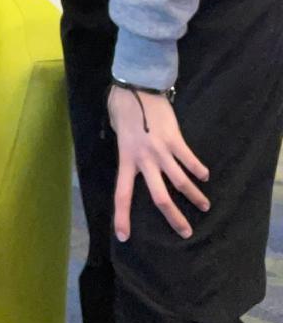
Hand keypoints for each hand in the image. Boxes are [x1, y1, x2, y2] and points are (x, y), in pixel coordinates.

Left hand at [107, 85, 208, 241]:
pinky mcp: (175, 139)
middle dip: (174, 217)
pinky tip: (205, 176)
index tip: (124, 236)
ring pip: (180, 181)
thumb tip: (134, 161)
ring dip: (194, 196)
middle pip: (159, 197)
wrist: (137, 86)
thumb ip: (126, 151)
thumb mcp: (117, 132)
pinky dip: (198, 170)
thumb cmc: (123, 108)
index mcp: (126, 159)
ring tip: (204, 206)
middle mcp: (144, 159)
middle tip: (186, 232)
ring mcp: (161, 150)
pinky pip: (189, 160)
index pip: (122, 193)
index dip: (122, 216)